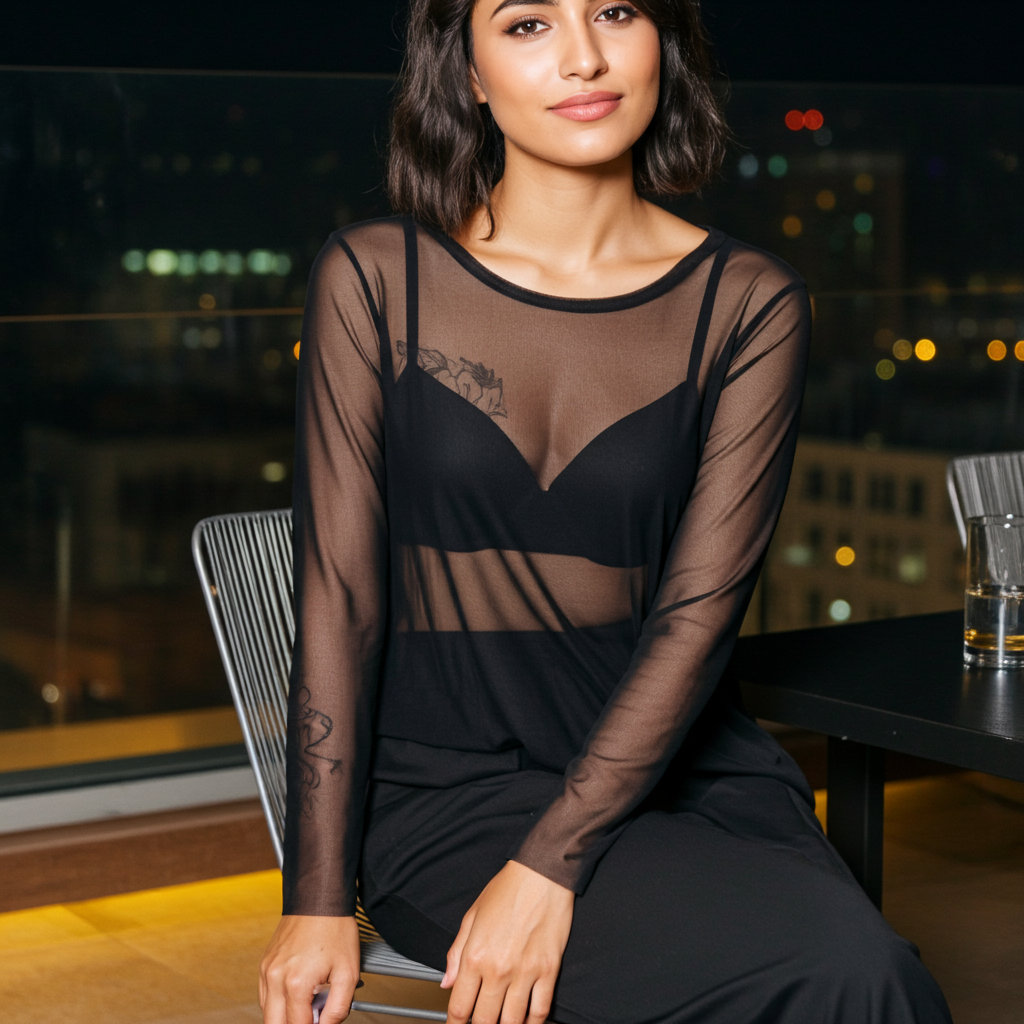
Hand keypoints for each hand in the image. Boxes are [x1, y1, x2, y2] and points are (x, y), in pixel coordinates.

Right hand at [259, 914, 360, 1023]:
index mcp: (296, 984)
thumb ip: (338, 1008)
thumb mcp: (349, 971)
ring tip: (309, 1004)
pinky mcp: (265, 964)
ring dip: (285, 1017)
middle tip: (314, 1016)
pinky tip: (297, 994)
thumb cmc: (335, 928)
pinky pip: (265, 996)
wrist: (319, 896)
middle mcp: (276, 978)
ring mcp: (267, 970)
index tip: (323, 1022)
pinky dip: (278, 1003)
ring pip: (267, 1013)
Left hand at [442, 860, 574, 1023]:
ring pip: (513, 1022)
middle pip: (485, 1021)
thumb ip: (456, 953)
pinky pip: (540, 1010)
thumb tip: (447, 983)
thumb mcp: (472, 916)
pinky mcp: (548, 970)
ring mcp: (525, 973)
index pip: (460, 1007)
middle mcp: (498, 969)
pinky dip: (533, 1023)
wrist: (541, 873)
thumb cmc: (507, 889)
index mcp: (475, 956)